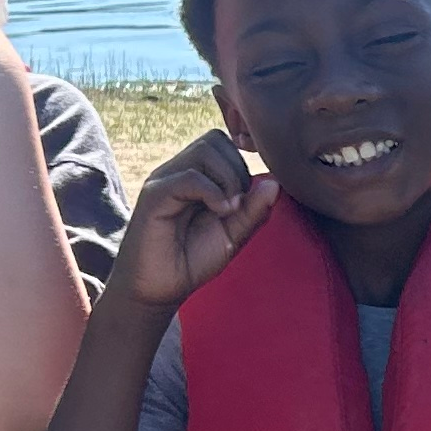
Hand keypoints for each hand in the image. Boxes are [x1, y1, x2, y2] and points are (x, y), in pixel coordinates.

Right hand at [106, 128, 277, 314]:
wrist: (158, 289)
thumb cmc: (191, 260)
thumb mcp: (233, 235)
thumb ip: (254, 210)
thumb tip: (275, 183)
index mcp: (195, 175)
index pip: (224, 144)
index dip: (242, 165)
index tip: (245, 200)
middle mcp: (177, 171)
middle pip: (215, 140)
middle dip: (237, 170)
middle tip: (238, 206)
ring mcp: (164, 180)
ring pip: (203, 151)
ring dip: (227, 179)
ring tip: (228, 210)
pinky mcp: (154, 195)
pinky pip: (188, 177)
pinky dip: (212, 191)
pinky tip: (220, 212)